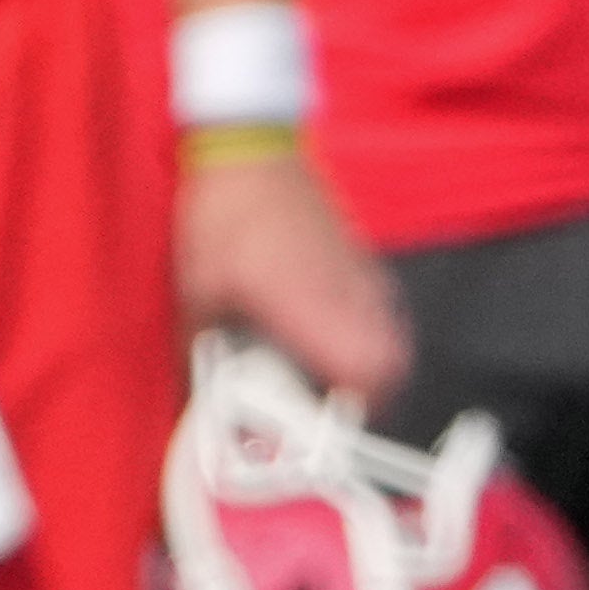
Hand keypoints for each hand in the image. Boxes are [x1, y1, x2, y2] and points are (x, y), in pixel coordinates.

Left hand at [176, 143, 412, 414]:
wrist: (252, 154)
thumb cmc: (220, 222)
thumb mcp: (197, 299)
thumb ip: (204, 363)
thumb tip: (202, 416)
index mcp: (308, 303)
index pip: (367, 374)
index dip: (348, 416)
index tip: (314, 434)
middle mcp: (349, 294)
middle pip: (389, 372)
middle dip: (356, 405)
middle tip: (311, 417)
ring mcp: (365, 279)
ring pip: (392, 347)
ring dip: (360, 375)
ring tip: (314, 385)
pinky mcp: (367, 267)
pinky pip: (383, 320)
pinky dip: (362, 344)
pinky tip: (323, 344)